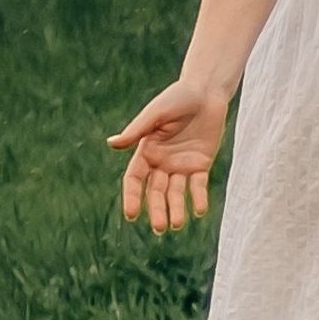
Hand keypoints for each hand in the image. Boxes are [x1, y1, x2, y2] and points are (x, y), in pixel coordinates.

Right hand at [111, 80, 227, 231]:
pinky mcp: (201, 163)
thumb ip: (137, 131)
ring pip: (176, 192)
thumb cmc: (177, 98)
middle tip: (160, 228)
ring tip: (176, 225)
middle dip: (157, 209)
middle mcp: (161, 162)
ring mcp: (181, 164)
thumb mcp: (156, 114)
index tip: (132, 214)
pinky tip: (199, 210)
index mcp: (146, 151)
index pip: (135, 179)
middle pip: (155, 191)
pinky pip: (198, 184)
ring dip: (176, 208)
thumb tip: (112, 144)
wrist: (206, 91)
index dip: (132, 196)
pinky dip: (199, 197)